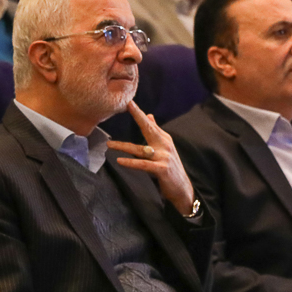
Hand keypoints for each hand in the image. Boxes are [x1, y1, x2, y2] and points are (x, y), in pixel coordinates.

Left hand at [109, 101, 195, 215]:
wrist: (182, 188)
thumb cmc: (169, 167)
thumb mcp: (163, 148)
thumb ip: (156, 132)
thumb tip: (149, 116)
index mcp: (164, 139)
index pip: (150, 124)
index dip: (140, 113)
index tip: (130, 102)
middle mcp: (165, 145)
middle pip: (149, 128)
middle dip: (139, 116)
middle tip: (128, 106)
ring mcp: (164, 157)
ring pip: (141, 149)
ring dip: (123, 146)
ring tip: (109, 145)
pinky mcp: (162, 169)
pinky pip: (143, 164)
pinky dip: (131, 162)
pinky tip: (120, 160)